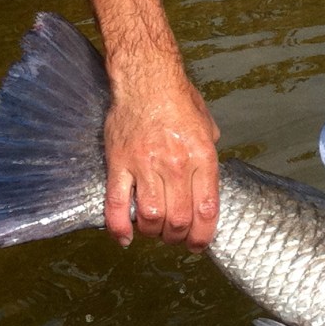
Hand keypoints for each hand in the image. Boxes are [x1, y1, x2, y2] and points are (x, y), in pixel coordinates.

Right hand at [102, 64, 220, 250]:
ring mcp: (144, 165)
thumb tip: (207, 185)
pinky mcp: (119, 164)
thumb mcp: (207, 129)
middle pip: (178, 220)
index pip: (206, 210)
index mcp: (201, 157)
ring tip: (154, 232)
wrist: (146, 80)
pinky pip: (116, 205)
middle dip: (178, 238)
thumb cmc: (179, 101)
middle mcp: (175, 164)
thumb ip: (208, 159)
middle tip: (175, 238)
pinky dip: (119, 228)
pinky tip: (125, 238)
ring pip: (150, 218)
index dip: (203, 236)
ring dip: (153, 234)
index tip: (198, 245)